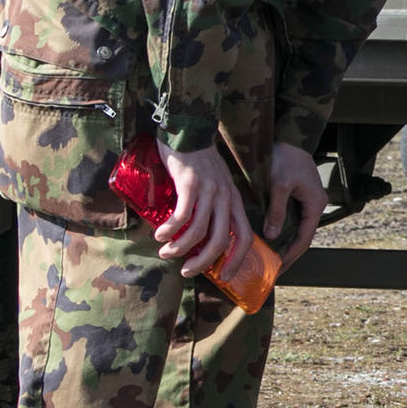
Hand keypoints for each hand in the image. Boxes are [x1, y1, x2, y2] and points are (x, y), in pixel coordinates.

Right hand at [155, 142, 242, 275]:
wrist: (188, 130)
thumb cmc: (198, 161)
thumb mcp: (214, 186)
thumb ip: (211, 207)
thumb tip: (198, 237)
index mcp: (234, 201)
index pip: (245, 236)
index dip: (237, 259)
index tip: (224, 276)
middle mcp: (226, 198)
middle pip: (221, 240)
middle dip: (204, 262)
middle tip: (186, 272)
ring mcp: (209, 191)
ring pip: (199, 231)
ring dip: (180, 248)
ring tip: (165, 253)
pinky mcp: (191, 184)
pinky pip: (182, 216)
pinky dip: (170, 230)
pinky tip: (161, 235)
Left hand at [262, 141, 328, 258]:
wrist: (289, 136)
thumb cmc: (286, 157)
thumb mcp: (280, 185)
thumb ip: (276, 211)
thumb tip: (272, 236)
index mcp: (315, 204)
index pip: (304, 238)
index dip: (291, 255)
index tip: (278, 267)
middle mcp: (314, 204)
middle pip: (302, 236)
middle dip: (287, 252)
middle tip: (272, 267)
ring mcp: (307, 200)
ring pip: (296, 227)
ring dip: (284, 242)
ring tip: (268, 255)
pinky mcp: (298, 195)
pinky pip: (291, 217)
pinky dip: (281, 228)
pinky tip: (269, 235)